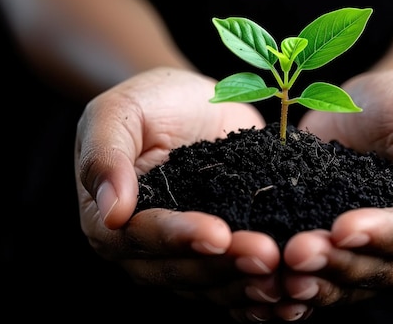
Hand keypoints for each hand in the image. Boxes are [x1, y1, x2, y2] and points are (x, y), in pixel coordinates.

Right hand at [74, 67, 283, 317]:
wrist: (194, 104)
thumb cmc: (151, 102)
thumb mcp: (119, 112)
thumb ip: (104, 155)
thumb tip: (111, 213)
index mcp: (109, 218)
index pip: (138, 239)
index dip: (178, 238)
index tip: (218, 233)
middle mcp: (144, 247)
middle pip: (178, 271)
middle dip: (222, 266)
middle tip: (266, 255)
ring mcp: (184, 254)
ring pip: (208, 285)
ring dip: (245, 283)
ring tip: (282, 271)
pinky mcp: (219, 252)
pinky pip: (233, 282)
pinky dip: (257, 290)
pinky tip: (288, 290)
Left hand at [278, 69, 392, 316]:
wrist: (366, 108)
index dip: (381, 236)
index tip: (343, 227)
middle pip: (379, 270)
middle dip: (338, 262)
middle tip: (298, 252)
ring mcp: (372, 256)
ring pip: (347, 283)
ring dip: (316, 281)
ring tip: (284, 270)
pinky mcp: (337, 252)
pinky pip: (323, 279)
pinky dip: (301, 287)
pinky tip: (275, 289)